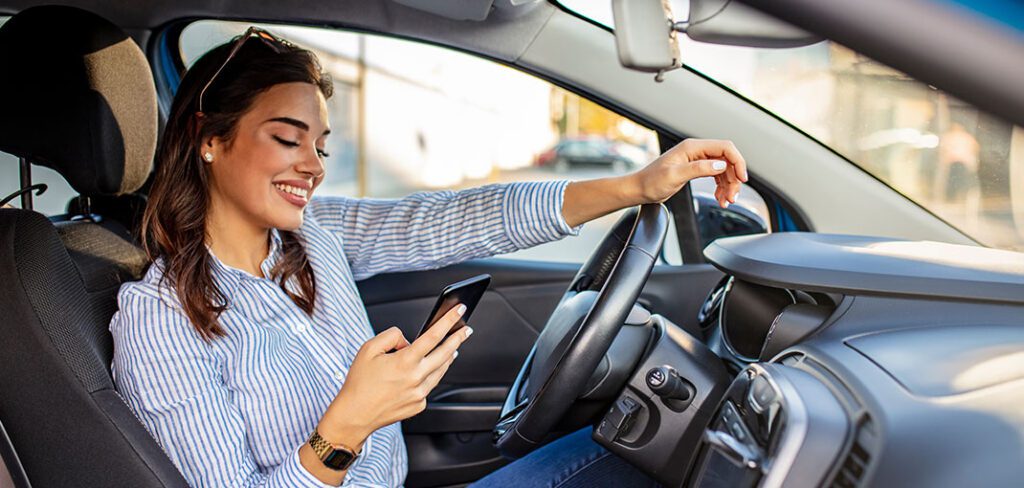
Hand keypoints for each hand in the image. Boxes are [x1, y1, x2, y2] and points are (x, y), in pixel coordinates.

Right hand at [316, 304, 471, 447]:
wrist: (355, 414)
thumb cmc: (359, 382)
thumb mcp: (368, 349)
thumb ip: (391, 336)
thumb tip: (408, 340)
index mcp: (405, 362)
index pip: (433, 336)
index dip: (448, 321)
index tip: (459, 310)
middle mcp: (416, 378)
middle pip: (446, 354)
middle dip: (458, 339)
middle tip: (466, 330)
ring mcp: (420, 393)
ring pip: (441, 371)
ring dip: (448, 357)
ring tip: (452, 348)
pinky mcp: (419, 405)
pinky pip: (429, 386)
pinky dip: (429, 376)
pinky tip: (424, 372)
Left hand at [631, 139, 747, 206]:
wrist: (639, 189)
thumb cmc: (651, 182)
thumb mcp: (675, 176)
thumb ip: (698, 169)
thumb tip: (720, 165)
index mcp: (692, 147)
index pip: (725, 148)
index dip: (737, 162)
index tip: (742, 178)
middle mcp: (696, 151)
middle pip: (727, 160)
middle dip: (733, 178)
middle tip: (732, 197)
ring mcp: (696, 160)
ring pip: (723, 170)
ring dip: (728, 185)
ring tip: (726, 201)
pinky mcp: (695, 169)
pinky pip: (715, 176)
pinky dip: (721, 187)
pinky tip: (720, 198)